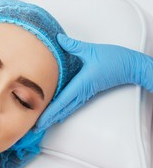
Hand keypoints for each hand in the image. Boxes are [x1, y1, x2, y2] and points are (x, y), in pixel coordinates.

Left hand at [34, 34, 152, 131]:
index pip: (61, 102)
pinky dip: (62, 111)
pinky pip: (72, 105)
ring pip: (66, 109)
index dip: (49, 113)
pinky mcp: (88, 92)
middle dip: (48, 119)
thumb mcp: (91, 51)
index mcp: (80, 85)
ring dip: (54, 117)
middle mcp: (81, 92)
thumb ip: (73, 46)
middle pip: (61, 110)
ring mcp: (85, 94)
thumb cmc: (114, 59)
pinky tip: (57, 115)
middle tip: (35, 128)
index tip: (39, 121)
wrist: (131, 67)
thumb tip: (59, 39)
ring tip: (42, 124)